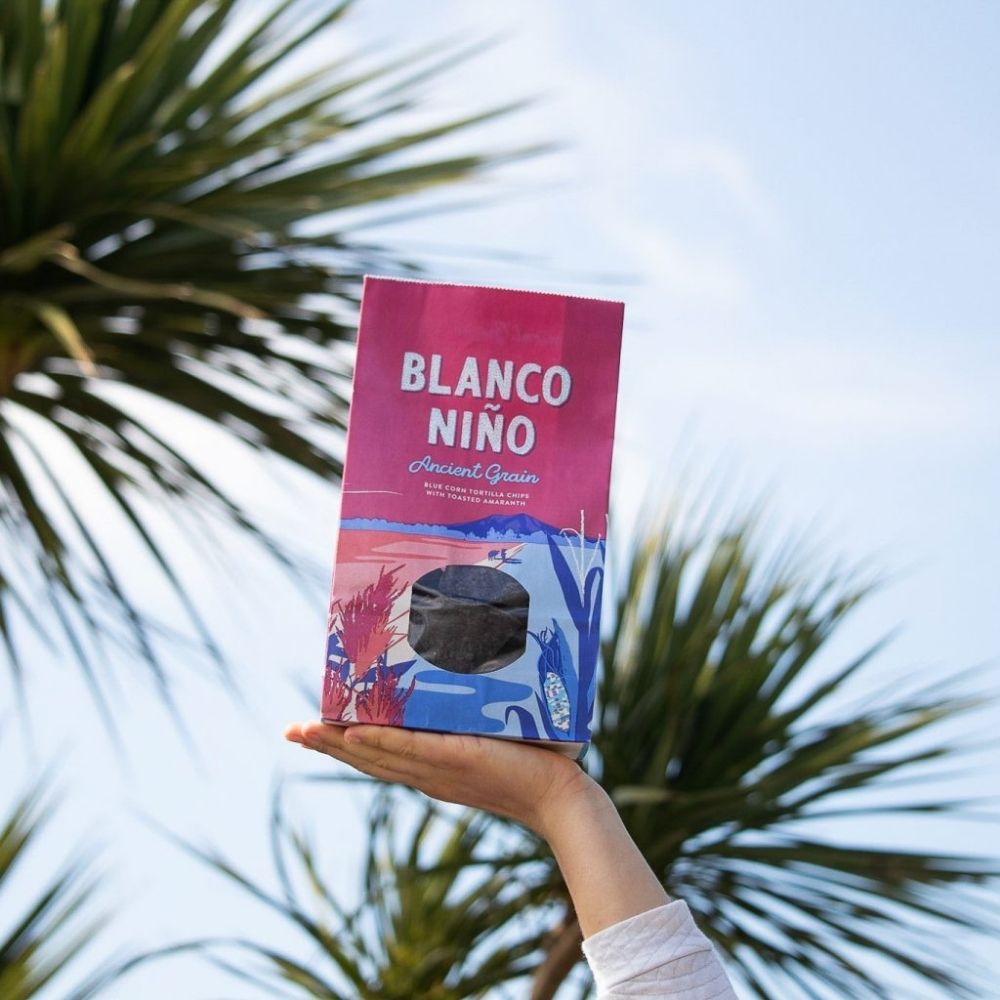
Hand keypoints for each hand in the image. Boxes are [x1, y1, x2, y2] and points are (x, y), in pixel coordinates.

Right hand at [284, 721, 596, 837]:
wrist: (559, 795)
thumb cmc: (529, 764)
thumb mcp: (486, 738)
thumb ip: (466, 719)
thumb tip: (456, 680)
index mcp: (428, 770)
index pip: (376, 756)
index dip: (340, 744)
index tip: (309, 729)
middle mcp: (426, 773)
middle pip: (365, 758)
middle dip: (326, 744)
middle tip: (290, 730)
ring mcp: (439, 768)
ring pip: (379, 753)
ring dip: (340, 743)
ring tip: (305, 729)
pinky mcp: (458, 759)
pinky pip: (413, 749)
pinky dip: (382, 742)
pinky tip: (354, 733)